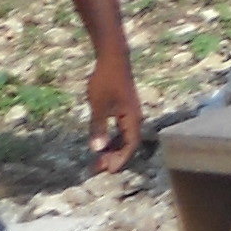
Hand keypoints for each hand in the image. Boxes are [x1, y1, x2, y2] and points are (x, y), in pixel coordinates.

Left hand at [84, 48, 143, 173]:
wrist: (112, 59)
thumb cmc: (105, 81)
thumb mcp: (98, 106)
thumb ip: (98, 127)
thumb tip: (97, 150)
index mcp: (132, 118)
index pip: (131, 145)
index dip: (121, 160)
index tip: (108, 172)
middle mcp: (134, 118)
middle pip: (128, 144)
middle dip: (114, 158)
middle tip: (96, 169)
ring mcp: (129, 113)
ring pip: (123, 138)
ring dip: (112, 150)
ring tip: (96, 161)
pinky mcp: (122, 109)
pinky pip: (119, 130)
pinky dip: (111, 139)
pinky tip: (99, 143)